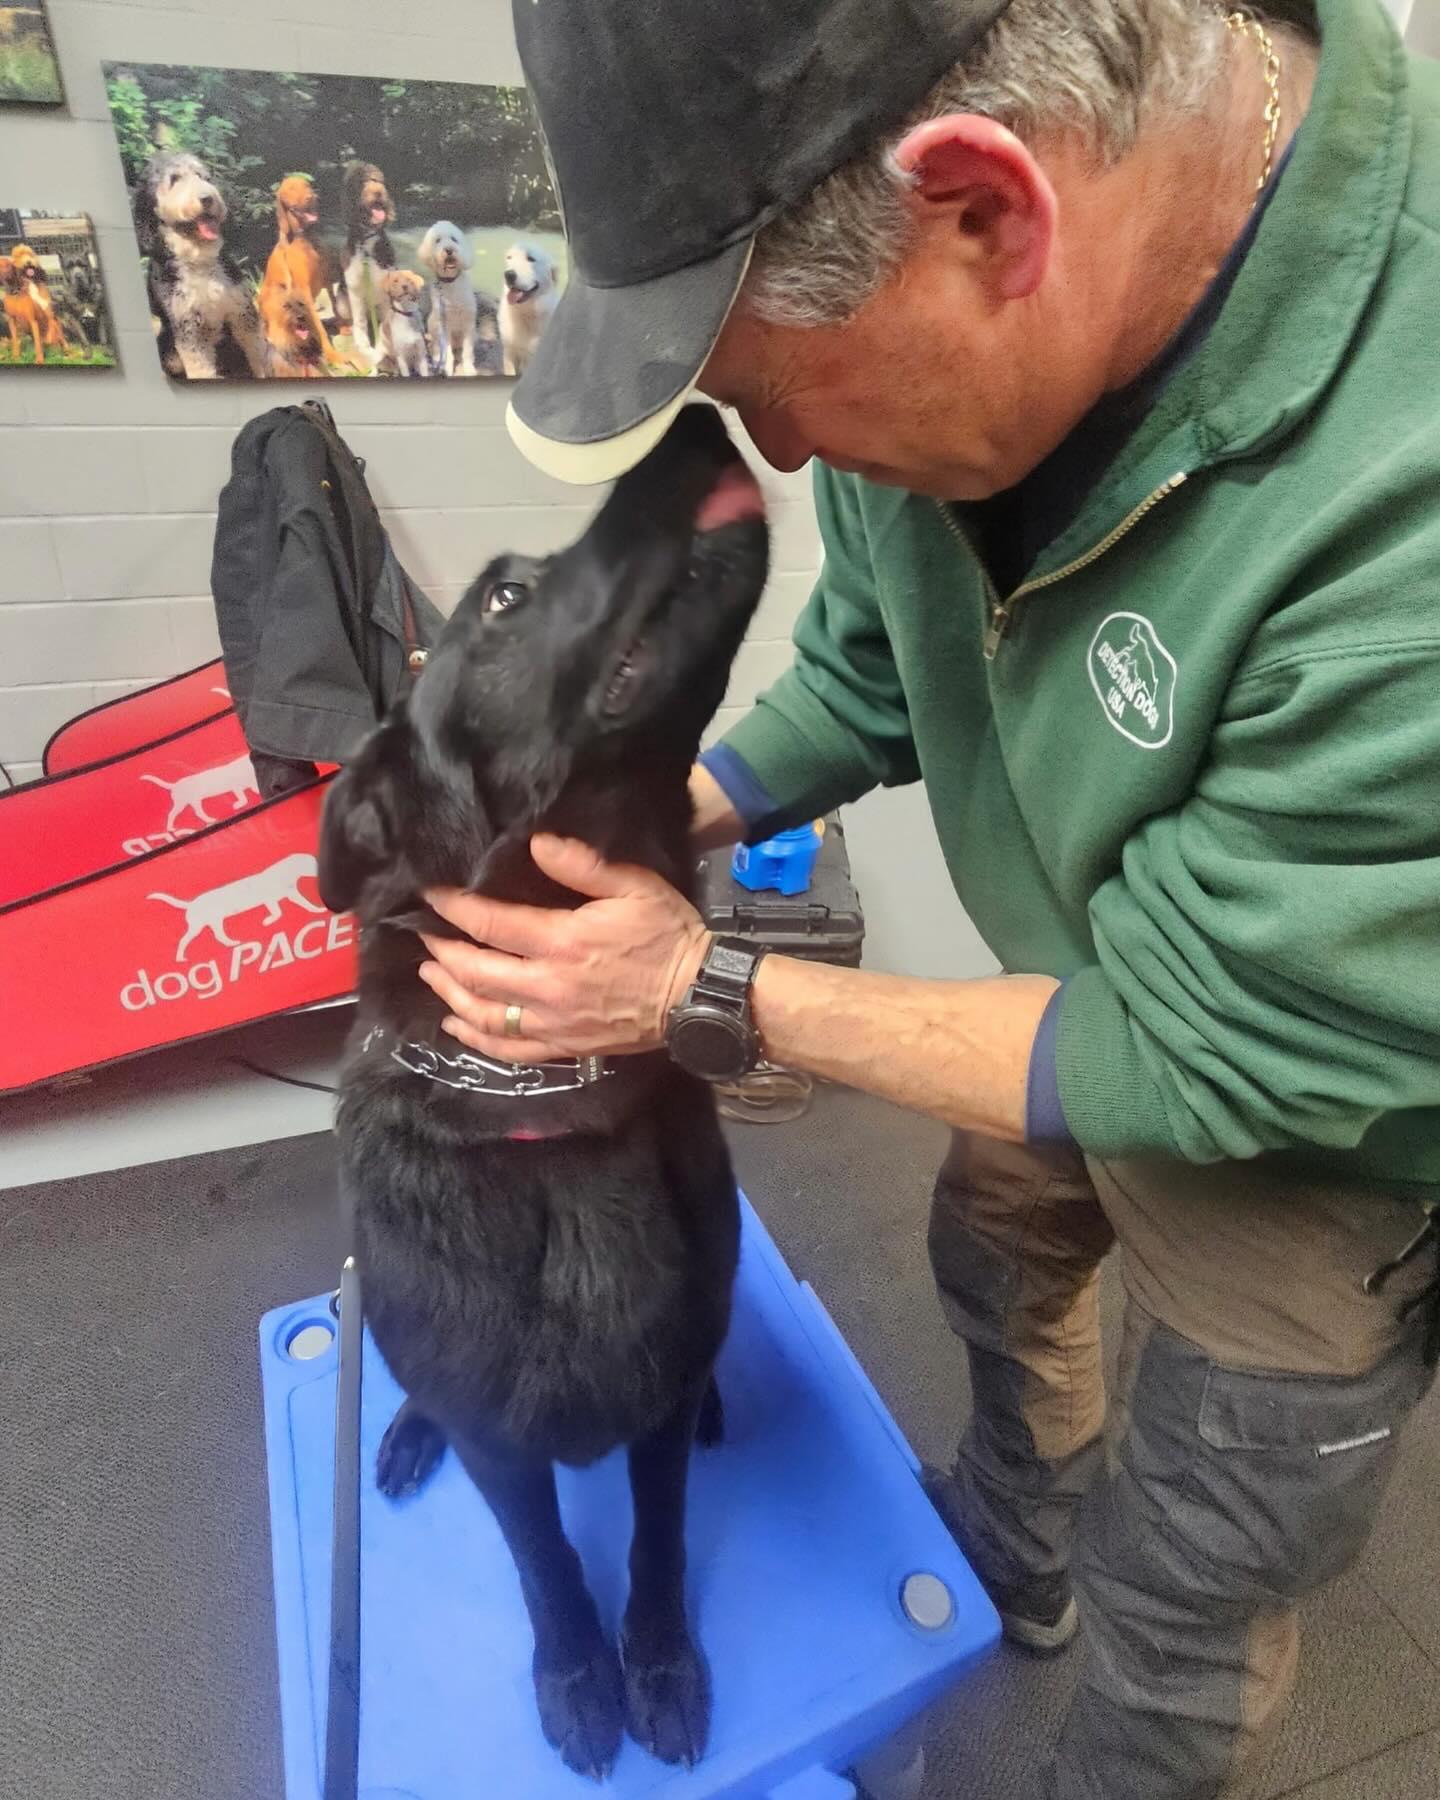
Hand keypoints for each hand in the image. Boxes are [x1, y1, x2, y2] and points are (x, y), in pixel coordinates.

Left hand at [419, 833, 709, 1063]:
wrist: (698, 996)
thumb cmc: (668, 935)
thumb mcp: (634, 886)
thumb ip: (582, 865)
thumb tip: (536, 843)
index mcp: (561, 942)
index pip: (490, 924)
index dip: (455, 908)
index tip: (431, 895)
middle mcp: (547, 986)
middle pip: (476, 971)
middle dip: (443, 951)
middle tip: (423, 934)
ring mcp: (552, 1023)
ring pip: (484, 1013)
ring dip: (450, 992)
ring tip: (430, 973)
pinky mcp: (563, 1047)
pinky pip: (508, 1050)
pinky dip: (477, 1039)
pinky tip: (457, 1025)